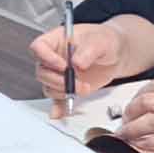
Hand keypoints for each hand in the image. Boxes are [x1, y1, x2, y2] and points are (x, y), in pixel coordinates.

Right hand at [29, 20, 147, 110]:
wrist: (115, 54)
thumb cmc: (104, 40)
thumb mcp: (100, 40)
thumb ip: (88, 50)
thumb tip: (77, 62)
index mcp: (57, 40)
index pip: (39, 47)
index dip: (46, 58)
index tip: (63, 66)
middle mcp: (53, 57)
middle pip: (42, 71)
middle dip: (59, 80)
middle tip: (77, 82)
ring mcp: (58, 73)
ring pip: (48, 86)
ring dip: (63, 91)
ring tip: (83, 88)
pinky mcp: (65, 87)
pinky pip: (56, 99)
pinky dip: (59, 107)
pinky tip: (60, 112)